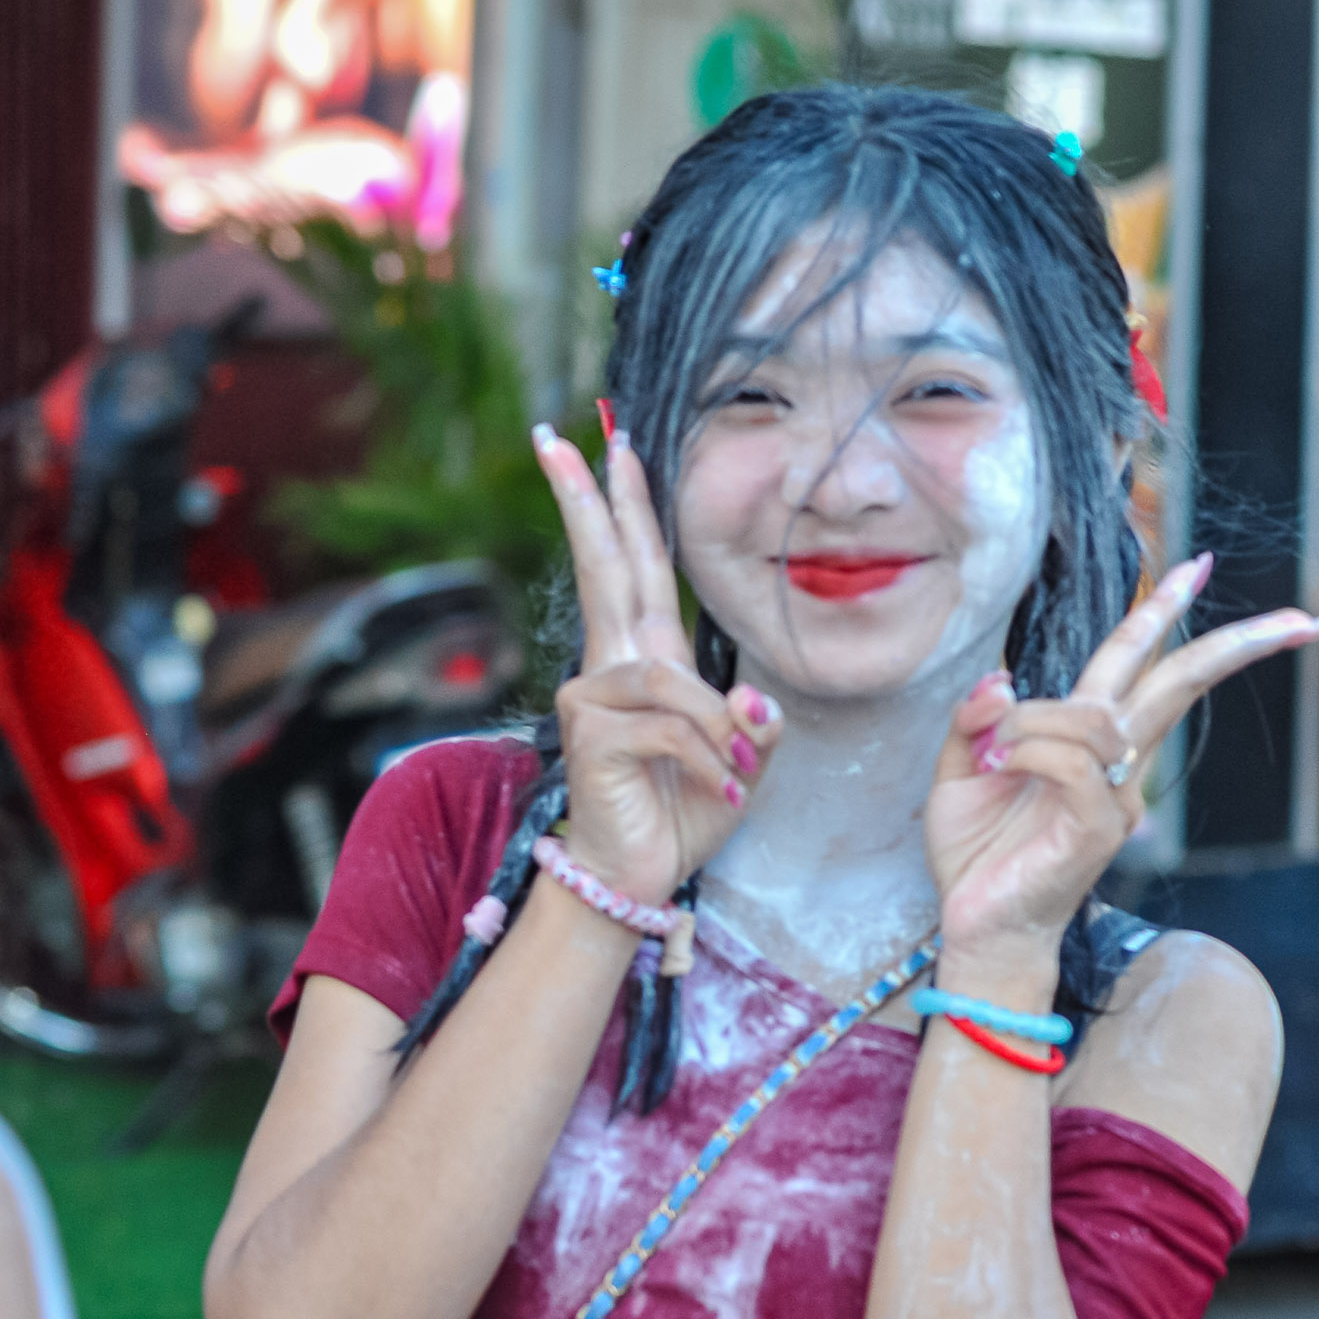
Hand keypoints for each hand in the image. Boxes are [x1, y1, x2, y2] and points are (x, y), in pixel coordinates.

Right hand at [535, 426, 780, 905]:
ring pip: (674, 682)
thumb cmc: (681, 814)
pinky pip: (671, 729)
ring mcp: (591, 698)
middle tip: (562, 440)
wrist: (640, 878)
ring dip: (721, 731)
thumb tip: (756, 701)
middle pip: (606, 570)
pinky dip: (709, 761)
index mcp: (646, 662)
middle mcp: (611, 668)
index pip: (636, 570)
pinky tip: (723, 791)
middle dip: (591, 503)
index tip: (611, 447)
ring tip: (741, 774)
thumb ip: (755, 723)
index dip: (626, 510)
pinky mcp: (590, 735)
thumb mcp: (742, 763)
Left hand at [925, 555, 1318, 964]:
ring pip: (1096, 717)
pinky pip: (1073, 761)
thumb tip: (1002, 680)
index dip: (1163, 611)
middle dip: (1234, 643)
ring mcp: (1116, 800)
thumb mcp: (962, 770)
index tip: (1198, 563)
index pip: (1139, 667)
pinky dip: (1028, 750)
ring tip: (991, 756)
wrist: (977, 931)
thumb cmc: (977, 858)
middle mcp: (1118, 768)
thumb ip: (979, 718)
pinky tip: (1000, 769)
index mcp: (1091, 746)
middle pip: (1179, 684)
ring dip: (1033, 720)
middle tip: (1300, 617)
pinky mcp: (1096, 829)